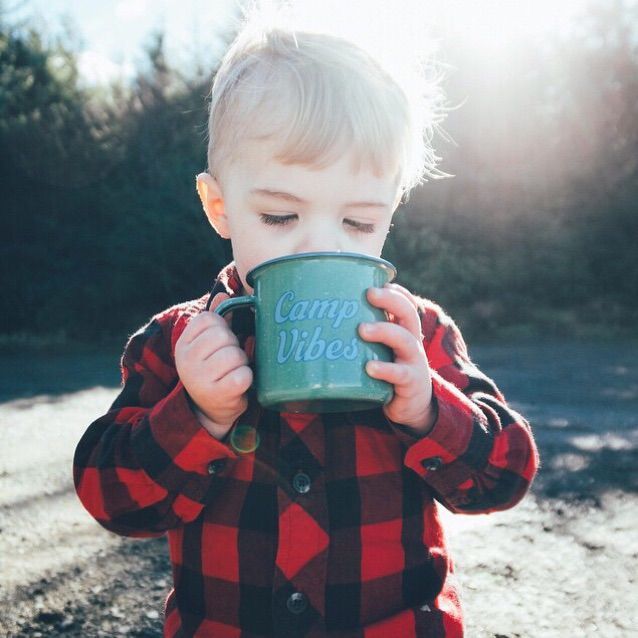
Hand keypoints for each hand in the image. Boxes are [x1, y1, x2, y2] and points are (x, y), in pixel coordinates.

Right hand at [175, 293, 252, 439]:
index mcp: (184, 344)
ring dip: (242, 364)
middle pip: (225, 336)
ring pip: (236, 355)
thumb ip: (217, 321)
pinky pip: (243, 375)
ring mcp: (200, 378)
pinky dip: (247, 379)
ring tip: (233, 373)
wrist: (210, 411)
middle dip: (234, 347)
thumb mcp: (209, 346)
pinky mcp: (218, 394)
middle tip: (228, 362)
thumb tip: (223, 296)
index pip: (210, 319)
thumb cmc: (214, 370)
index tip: (220, 344)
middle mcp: (187, 360)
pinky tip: (238, 385)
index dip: (223, 329)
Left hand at [358, 283, 435, 434]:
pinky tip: (369, 368)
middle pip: (408, 313)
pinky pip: (399, 374)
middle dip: (390, 300)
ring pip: (404, 340)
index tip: (376, 282)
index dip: (395, 291)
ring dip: (383, 331)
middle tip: (369, 294)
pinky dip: (384, 370)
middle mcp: (411, 342)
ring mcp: (413, 361)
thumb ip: (362, 336)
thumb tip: (318, 320)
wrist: (410, 406)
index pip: (405, 303)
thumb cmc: (387, 372)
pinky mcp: (410, 383)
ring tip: (362, 329)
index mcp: (403, 331)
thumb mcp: (379, 351)